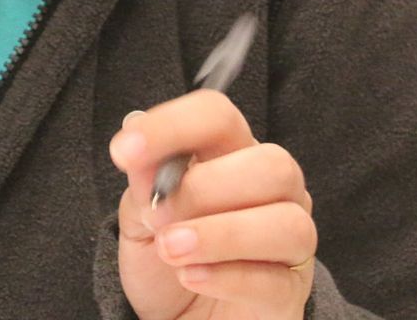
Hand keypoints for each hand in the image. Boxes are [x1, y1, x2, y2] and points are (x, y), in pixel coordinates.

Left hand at [109, 90, 314, 319]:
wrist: (177, 319)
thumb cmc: (166, 256)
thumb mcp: (141, 216)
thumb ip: (144, 184)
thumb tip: (139, 156)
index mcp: (232, 155)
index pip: (218, 117)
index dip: (173, 125)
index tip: (125, 150)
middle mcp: (273, 191)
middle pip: (272, 165)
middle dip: (206, 188)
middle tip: (157, 215)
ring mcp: (289, 242)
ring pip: (288, 223)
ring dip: (220, 234)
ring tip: (170, 249)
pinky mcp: (290, 292)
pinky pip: (276, 280)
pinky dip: (226, 276)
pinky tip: (190, 276)